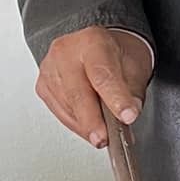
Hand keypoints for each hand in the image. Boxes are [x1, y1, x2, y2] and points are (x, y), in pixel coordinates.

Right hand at [36, 28, 152, 148]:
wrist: (100, 47)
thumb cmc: (118, 54)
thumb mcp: (136, 67)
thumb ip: (132, 92)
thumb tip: (127, 116)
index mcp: (93, 41)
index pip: (103, 74)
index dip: (116, 99)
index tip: (127, 117)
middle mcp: (66, 52)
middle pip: (78, 93)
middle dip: (93, 121)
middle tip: (105, 138)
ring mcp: (50, 68)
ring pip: (67, 106)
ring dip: (86, 126)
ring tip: (104, 135)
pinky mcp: (43, 86)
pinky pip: (59, 111)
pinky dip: (76, 124)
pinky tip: (89, 127)